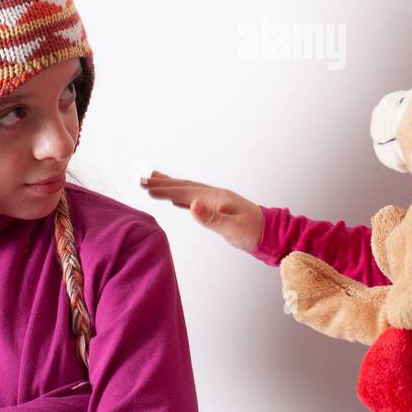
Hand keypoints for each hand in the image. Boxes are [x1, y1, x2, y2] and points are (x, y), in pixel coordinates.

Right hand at [139, 171, 262, 253]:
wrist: (271, 233)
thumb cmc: (253, 232)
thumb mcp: (232, 228)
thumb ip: (211, 218)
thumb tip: (191, 205)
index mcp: (215, 197)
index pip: (184, 192)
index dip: (164, 189)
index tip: (146, 186)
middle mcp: (214, 195)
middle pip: (183, 186)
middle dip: (162, 182)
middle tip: (141, 178)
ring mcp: (215, 200)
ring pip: (187, 189)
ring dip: (170, 185)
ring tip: (153, 179)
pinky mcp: (217, 207)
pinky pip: (193, 197)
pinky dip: (180, 195)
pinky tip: (175, 198)